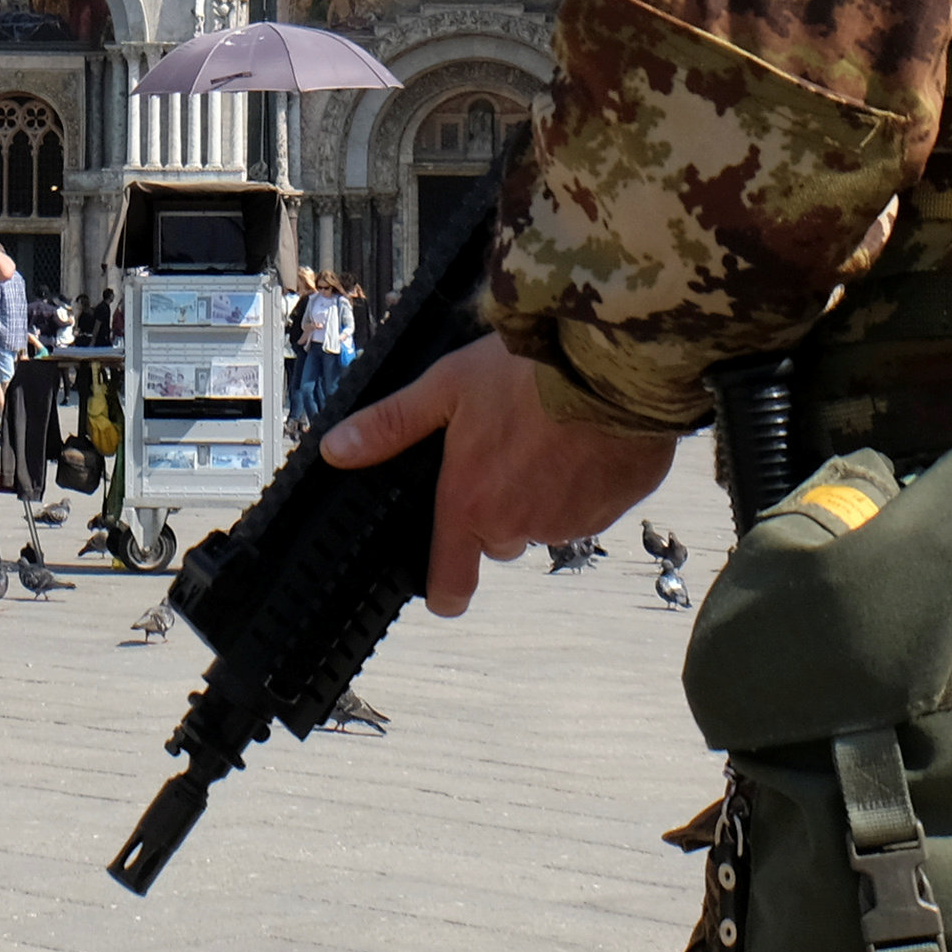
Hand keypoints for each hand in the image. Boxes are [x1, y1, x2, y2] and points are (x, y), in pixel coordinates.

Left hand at [321, 336, 678, 617]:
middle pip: (499, 539)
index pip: (451, 584)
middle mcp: (521, 526)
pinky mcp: (615, 507)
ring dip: (544, 492)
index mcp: (473, 506)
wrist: (613, 361)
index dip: (444, 590)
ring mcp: (574, 521)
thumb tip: (336, 451)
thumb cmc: (526, 371)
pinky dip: (584, 482)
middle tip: (503, 450)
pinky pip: (591, 506)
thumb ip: (391, 425)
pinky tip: (584, 438)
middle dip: (498, 508)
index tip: (444, 585)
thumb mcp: (446, 386)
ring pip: (546, 520)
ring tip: (548, 434)